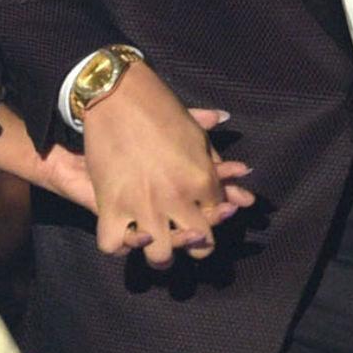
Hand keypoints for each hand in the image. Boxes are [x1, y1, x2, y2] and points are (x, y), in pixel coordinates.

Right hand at [82, 66, 255, 265]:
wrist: (114, 97)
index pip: (219, 213)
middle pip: (200, 244)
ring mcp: (143, 206)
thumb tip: (242, 167)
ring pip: (160, 255)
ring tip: (158, 244)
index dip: (214, 214)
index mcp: (201, 179)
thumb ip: (214, 155)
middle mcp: (176, 199)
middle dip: (197, 243)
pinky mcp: (110, 207)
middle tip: (187, 235)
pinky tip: (125, 235)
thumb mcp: (193, 129)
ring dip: (162, 254)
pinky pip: (114, 245)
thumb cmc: (157, 108)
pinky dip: (118, 245)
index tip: (204, 210)